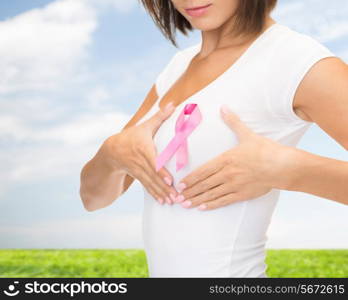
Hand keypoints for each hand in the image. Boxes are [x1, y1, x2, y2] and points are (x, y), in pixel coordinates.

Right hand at [103, 102, 179, 204]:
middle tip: (176, 196)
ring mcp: (136, 170)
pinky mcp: (136, 177)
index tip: (170, 180)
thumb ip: (159, 117)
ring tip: (171, 202)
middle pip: (153, 175)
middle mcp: (138, 161)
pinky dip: (154, 194)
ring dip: (161, 193)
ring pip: (150, 183)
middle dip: (164, 187)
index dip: (160, 171)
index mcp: (142, 148)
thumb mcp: (144, 126)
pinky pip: (146, 186)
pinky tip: (162, 202)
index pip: (152, 161)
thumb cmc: (132, 136)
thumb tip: (173, 103)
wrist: (111, 151)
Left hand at [174, 105, 292, 209]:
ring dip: (197, 199)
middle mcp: (227, 173)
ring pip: (211, 194)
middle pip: (204, 184)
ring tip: (184, 204)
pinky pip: (224, 201)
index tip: (180, 183)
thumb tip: (223, 107)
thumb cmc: (265, 150)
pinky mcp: (242, 194)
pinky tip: (202, 208)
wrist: (282, 166)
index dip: (190, 178)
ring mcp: (234, 185)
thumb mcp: (247, 134)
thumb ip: (233, 122)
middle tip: (177, 197)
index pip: (203, 170)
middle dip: (189, 191)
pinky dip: (212, 205)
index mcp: (226, 159)